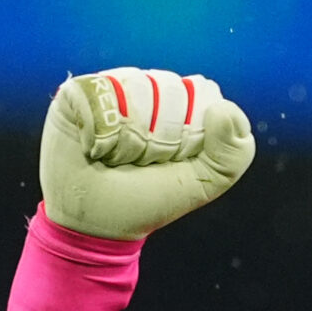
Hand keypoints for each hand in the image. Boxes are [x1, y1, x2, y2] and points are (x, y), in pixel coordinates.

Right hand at [39, 66, 255, 239]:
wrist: (98, 224)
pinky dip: (102, 132)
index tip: (176, 160)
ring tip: (118, 156)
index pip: (204, 92)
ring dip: (132, 138)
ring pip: (137, 88)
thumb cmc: (148, 200)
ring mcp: (112, 87)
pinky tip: (96, 149)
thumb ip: (233, 154)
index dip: (194, 133)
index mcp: (181, 103)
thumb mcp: (203, 183)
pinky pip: (100, 95)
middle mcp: (148, 88)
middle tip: (144, 160)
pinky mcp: (78, 93)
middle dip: (163, 138)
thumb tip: (223, 109)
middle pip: (172, 88)